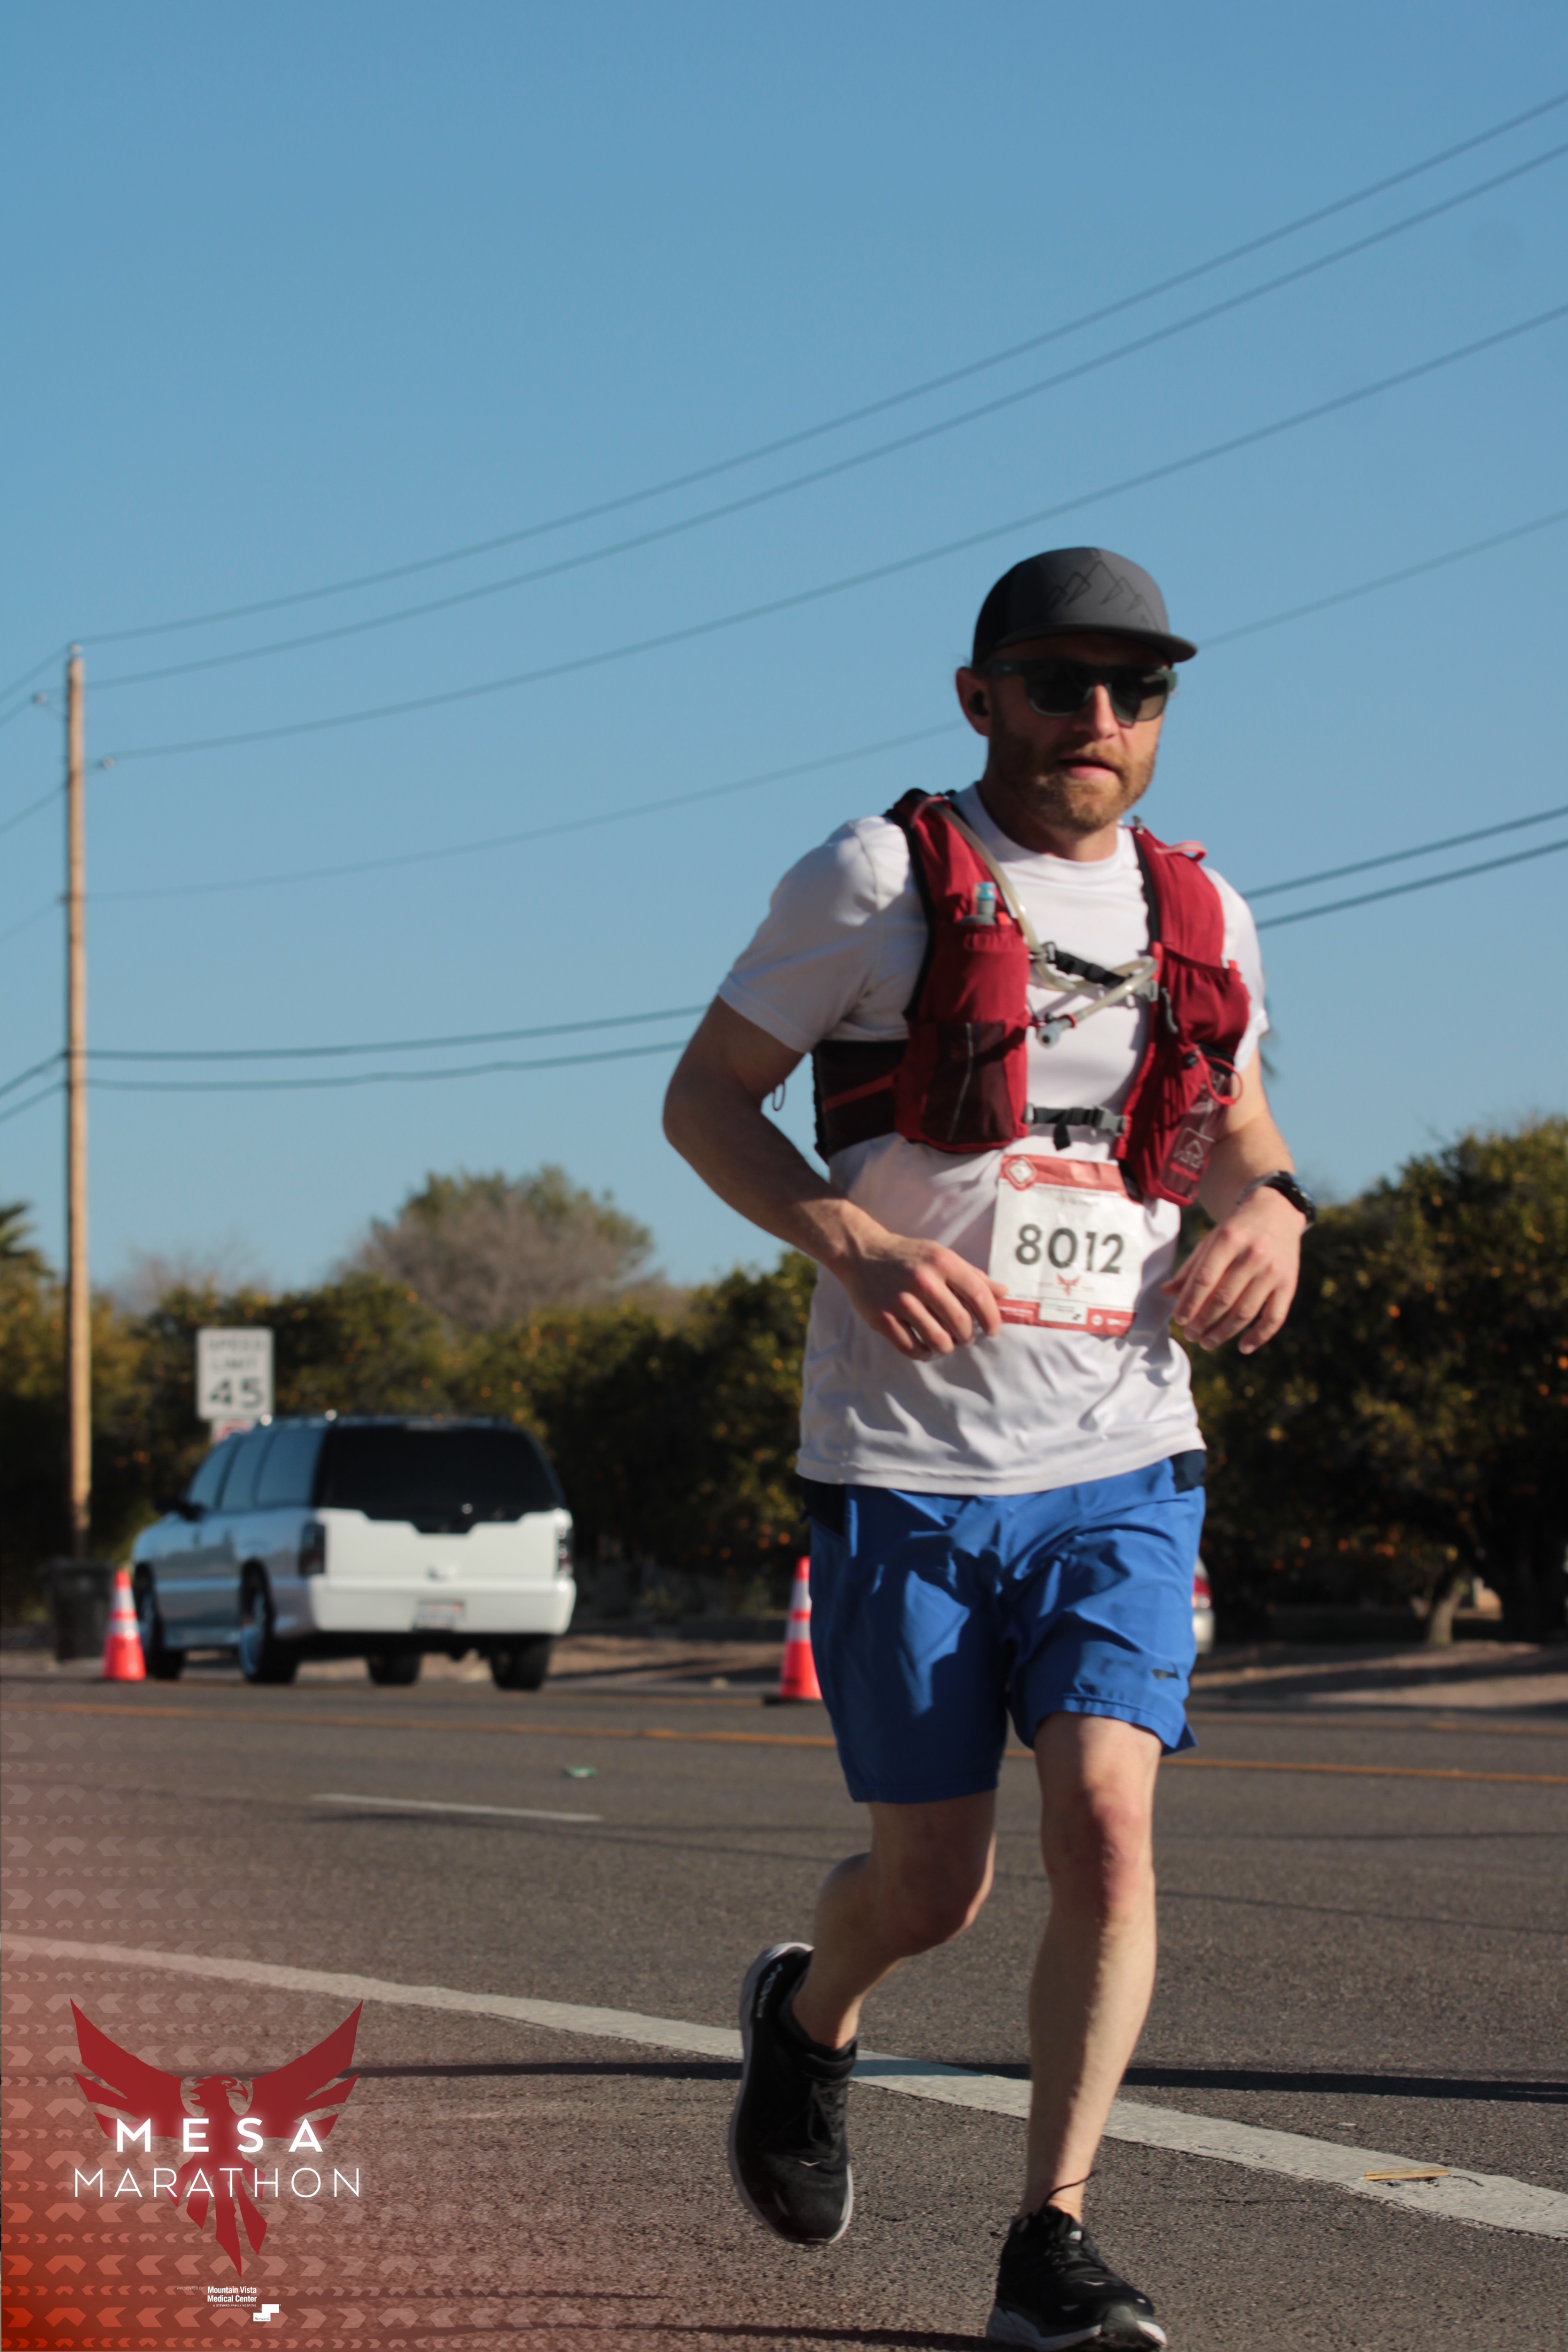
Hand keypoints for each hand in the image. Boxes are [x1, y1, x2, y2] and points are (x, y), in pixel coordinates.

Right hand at [835, 1228, 1006, 1359]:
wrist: (862, 1253)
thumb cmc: (909, 1257)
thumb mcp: (942, 1256)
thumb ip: (973, 1276)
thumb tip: (1003, 1293)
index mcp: (943, 1262)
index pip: (979, 1297)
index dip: (992, 1319)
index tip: (992, 1331)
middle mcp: (923, 1280)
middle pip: (961, 1324)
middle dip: (967, 1337)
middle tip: (964, 1337)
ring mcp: (901, 1301)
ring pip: (938, 1341)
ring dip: (947, 1347)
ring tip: (946, 1342)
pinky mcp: (882, 1318)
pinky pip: (912, 1348)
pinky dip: (924, 1353)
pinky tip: (925, 1347)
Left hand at [1161, 1186, 1303, 1354]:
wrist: (1277, 1211)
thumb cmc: (1237, 1229)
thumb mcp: (1211, 1239)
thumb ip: (1191, 1268)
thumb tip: (1166, 1293)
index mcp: (1229, 1239)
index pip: (1204, 1279)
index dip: (1189, 1303)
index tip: (1179, 1320)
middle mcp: (1254, 1255)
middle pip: (1224, 1299)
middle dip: (1203, 1322)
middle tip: (1191, 1336)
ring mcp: (1274, 1271)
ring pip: (1246, 1312)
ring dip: (1224, 1333)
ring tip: (1207, 1342)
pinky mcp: (1289, 1283)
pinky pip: (1274, 1317)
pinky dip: (1259, 1336)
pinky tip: (1242, 1347)